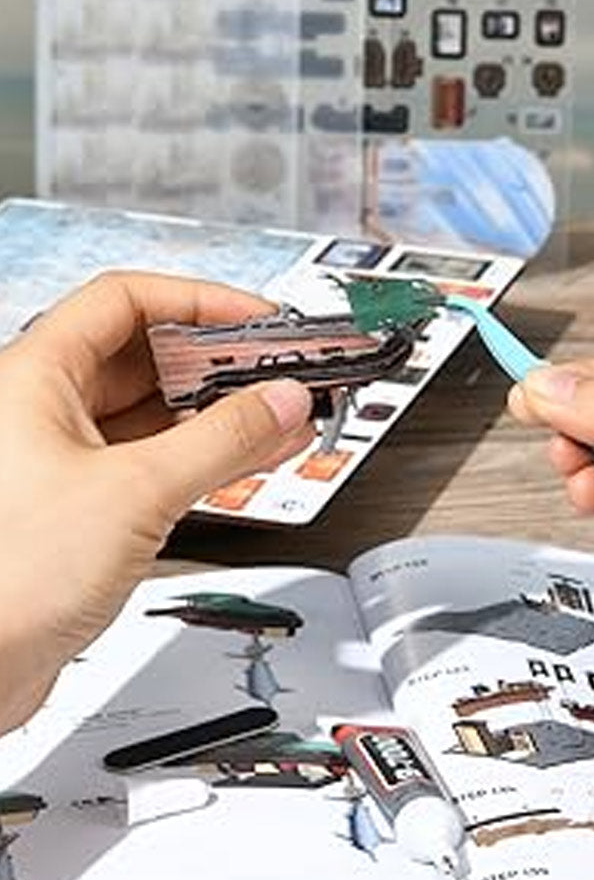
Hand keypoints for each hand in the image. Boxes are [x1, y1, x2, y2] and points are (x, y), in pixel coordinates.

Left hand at [0, 272, 313, 730]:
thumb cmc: (7, 578)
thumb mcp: (138, 491)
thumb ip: (223, 440)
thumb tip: (278, 401)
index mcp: (35, 380)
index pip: (126, 301)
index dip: (198, 302)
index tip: (256, 319)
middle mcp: (46, 413)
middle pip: (147, 357)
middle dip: (220, 361)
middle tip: (279, 370)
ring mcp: (68, 461)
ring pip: (156, 412)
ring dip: (220, 411)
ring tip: (280, 412)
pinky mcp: (87, 506)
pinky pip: (157, 460)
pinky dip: (206, 454)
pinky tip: (250, 456)